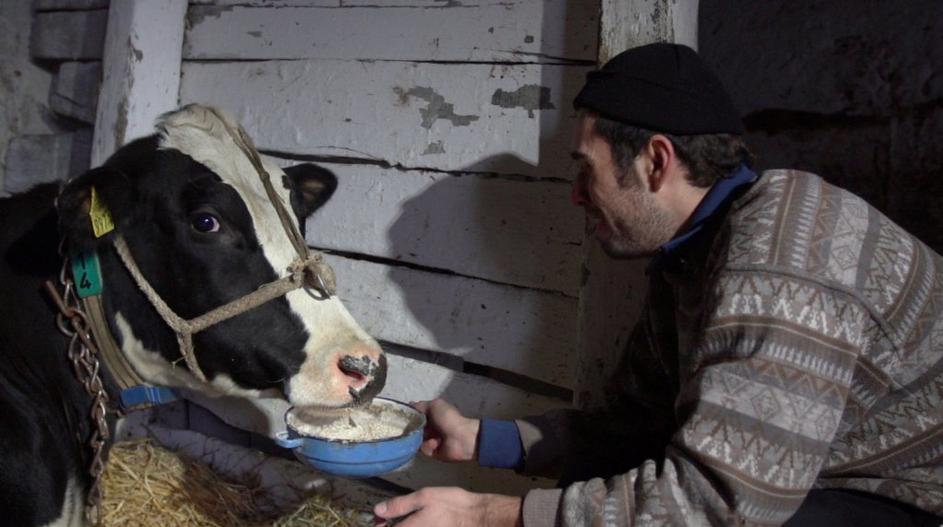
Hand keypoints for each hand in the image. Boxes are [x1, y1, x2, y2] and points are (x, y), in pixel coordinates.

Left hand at [373, 487, 521, 526]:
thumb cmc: (451, 504)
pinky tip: (418, 523)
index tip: (380, 519)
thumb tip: (377, 510)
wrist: (477, 517)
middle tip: (389, 520)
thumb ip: (399, 505)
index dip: (379, 526)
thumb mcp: (424, 497)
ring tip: (403, 521)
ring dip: (403, 526)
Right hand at [412, 399, 479, 462]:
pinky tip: (436, 443)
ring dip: (420, 437)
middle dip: (409, 428)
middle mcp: (429, 427)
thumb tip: (409, 405)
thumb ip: (421, 405)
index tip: (399, 417)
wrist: (462, 438)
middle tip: (406, 428)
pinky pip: (423, 449)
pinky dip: (428, 445)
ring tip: (426, 435)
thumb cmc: (449, 418)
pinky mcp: (432, 452)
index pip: (414, 416)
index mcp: (431, 415)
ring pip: (415, 439)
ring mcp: (430, 440)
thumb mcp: (435, 405)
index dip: (407, 416)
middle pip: (412, 428)